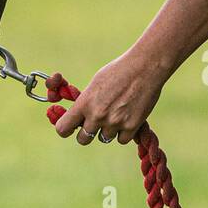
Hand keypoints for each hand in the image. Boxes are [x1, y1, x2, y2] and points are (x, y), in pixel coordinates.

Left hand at [53, 49, 167, 145]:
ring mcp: (114, 123)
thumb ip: (87, 102)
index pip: (63, 128)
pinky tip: (128, 117)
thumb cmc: (118, 71)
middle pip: (83, 139)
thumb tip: (81, 117)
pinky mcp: (132, 127)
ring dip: (108, 130)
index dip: (65, 129)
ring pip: (104, 138)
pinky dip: (124, 132)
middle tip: (94, 123)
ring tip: (116, 113)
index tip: (70, 127)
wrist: (144, 68)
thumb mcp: (95, 84)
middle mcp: (97, 116)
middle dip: (87, 133)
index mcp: (84, 103)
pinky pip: (122, 139)